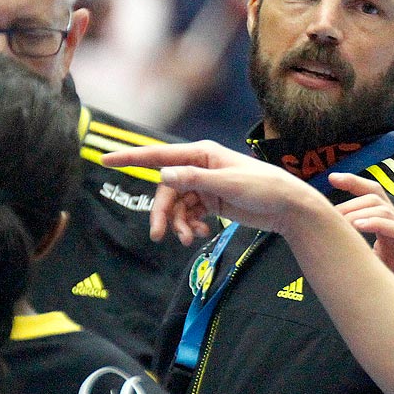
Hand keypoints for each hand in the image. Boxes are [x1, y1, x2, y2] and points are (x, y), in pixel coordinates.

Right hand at [100, 140, 323, 244]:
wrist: (288, 207)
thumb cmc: (264, 188)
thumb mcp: (229, 184)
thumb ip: (195, 180)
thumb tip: (163, 173)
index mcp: (201, 153)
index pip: (158, 155)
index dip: (130, 158)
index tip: (105, 159)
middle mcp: (199, 166)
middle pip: (165, 190)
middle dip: (162, 213)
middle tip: (159, 236)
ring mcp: (203, 185)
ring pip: (176, 206)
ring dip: (178, 224)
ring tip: (189, 240)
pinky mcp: (210, 202)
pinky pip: (188, 215)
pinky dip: (189, 226)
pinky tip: (200, 234)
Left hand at [332, 173, 393, 306]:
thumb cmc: (383, 289)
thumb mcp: (362, 259)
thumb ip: (350, 243)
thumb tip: (319, 231)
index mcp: (390, 225)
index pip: (374, 194)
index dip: (354, 182)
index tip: (331, 178)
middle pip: (376, 197)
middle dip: (349, 202)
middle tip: (330, 216)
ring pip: (384, 209)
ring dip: (357, 213)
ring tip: (340, 223)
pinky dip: (376, 224)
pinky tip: (358, 227)